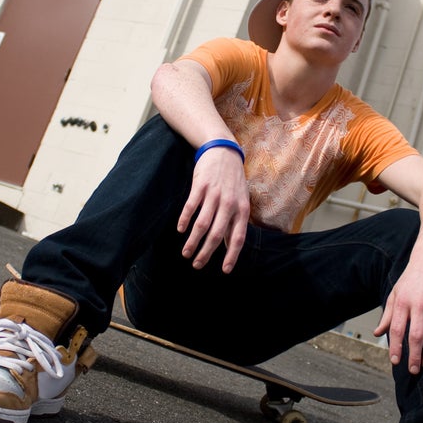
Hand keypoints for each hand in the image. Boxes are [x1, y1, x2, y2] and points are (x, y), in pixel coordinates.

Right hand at [177, 147, 250, 272]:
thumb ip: (236, 222)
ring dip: (193, 242)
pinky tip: (181, 230)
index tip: (224, 271)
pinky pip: (191, 207)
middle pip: (217, 235)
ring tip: (186, 253)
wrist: (224, 152)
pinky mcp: (200, 186)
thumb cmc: (233, 180)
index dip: (231, 256)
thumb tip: (231, 245)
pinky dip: (185, 221)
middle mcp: (229, 204)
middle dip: (206, 253)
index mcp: (242, 209)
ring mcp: (214, 195)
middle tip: (197, 265)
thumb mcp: (241, 200)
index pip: (238, 238)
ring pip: (202, 224)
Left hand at [373, 258, 422, 373]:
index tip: (395, 361)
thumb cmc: (410, 280)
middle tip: (414, 370)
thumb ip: (387, 315)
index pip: (397, 329)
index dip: (396, 347)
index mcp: (402, 302)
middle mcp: (418, 304)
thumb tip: (377, 333)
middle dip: (415, 356)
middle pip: (416, 336)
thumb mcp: (394, 294)